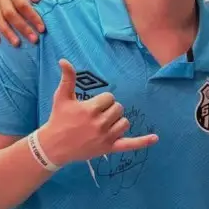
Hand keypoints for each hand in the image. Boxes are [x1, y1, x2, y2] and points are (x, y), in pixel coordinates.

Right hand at [38, 59, 158, 165]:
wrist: (53, 146)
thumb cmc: (58, 119)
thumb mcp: (61, 97)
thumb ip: (67, 78)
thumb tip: (64, 60)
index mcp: (90, 109)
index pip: (109, 98)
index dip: (102, 101)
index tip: (90, 107)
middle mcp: (100, 123)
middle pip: (118, 108)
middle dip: (109, 110)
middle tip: (95, 116)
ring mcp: (106, 137)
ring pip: (124, 122)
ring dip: (117, 121)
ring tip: (103, 125)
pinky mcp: (109, 148)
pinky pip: (130, 144)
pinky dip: (143, 142)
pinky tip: (155, 138)